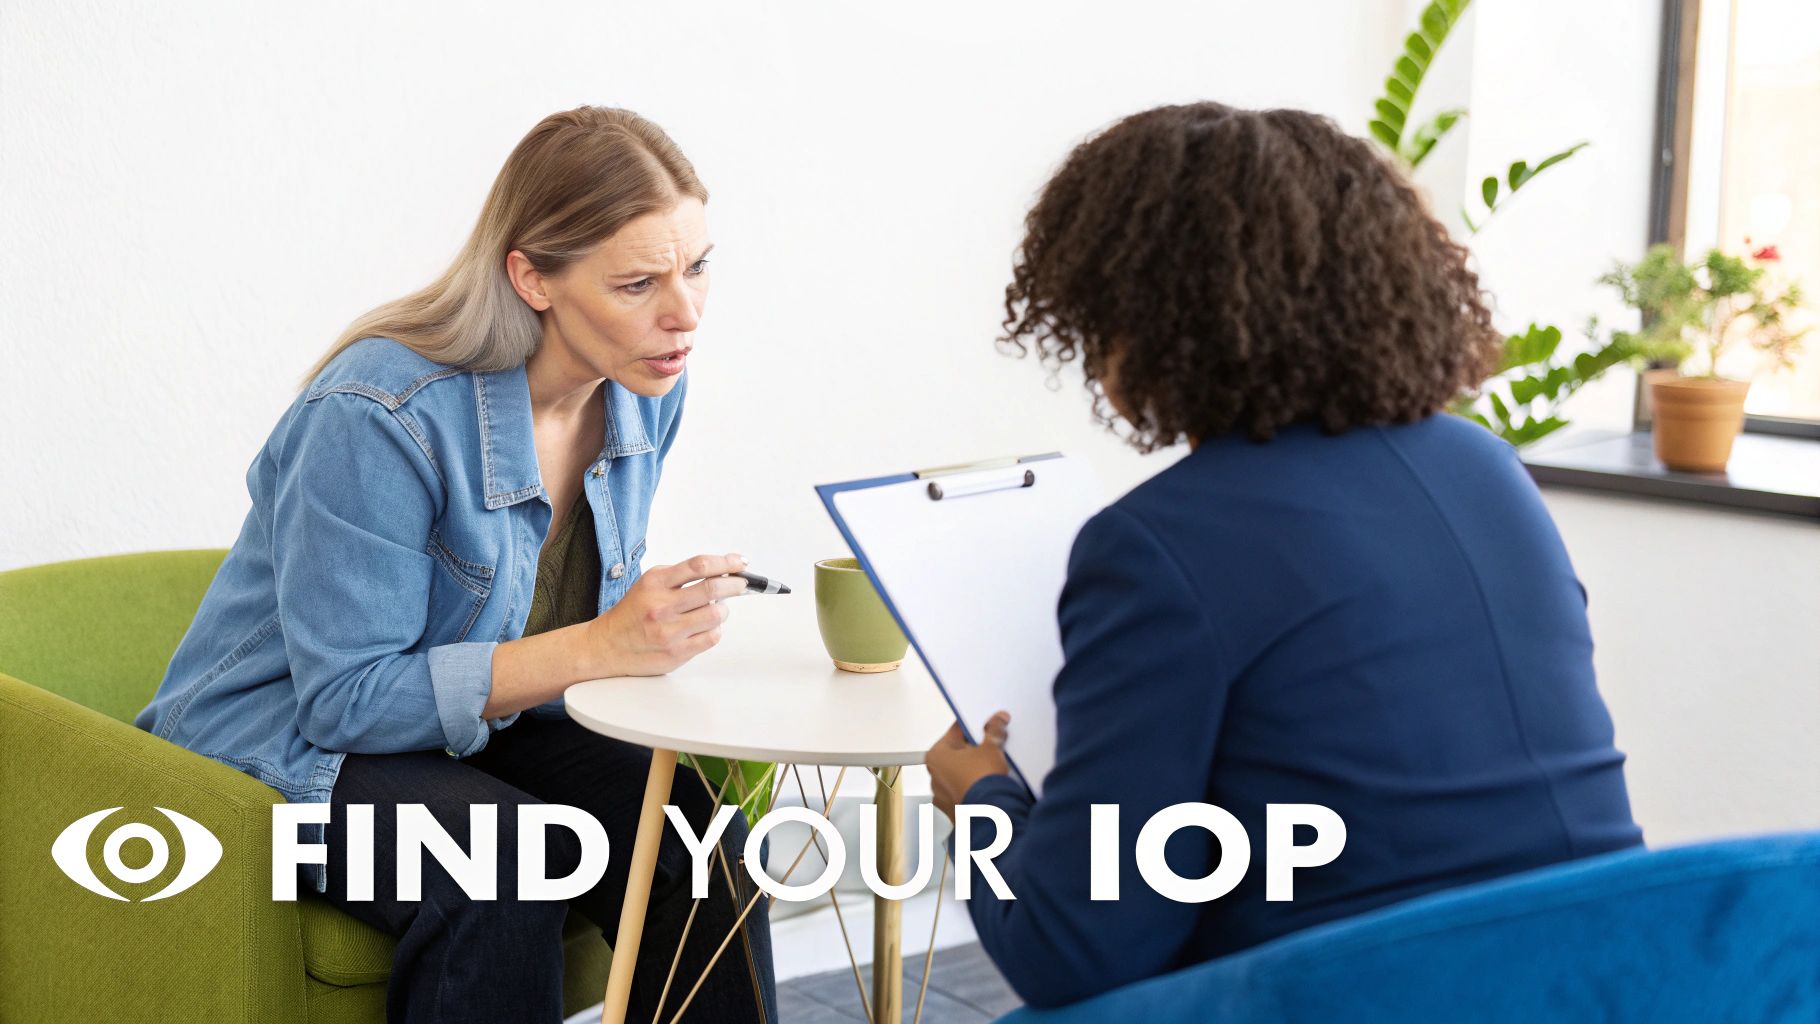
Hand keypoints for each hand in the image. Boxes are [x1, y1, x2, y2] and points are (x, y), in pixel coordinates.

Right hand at [586, 553, 747, 675]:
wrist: (607, 646)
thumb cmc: (633, 613)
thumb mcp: (649, 584)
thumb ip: (681, 576)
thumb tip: (722, 570)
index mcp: (655, 582)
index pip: (699, 566)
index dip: (726, 562)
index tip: (740, 562)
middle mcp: (661, 605)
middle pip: (712, 589)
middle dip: (735, 584)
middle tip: (741, 584)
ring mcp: (669, 631)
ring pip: (716, 614)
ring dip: (723, 609)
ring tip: (716, 608)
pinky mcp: (676, 652)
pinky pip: (712, 637)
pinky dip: (715, 629)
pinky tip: (706, 626)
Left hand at [925, 711, 1011, 819]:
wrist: (990, 814)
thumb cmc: (981, 781)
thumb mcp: (991, 748)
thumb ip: (993, 730)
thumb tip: (996, 721)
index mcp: (935, 756)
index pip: (954, 732)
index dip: (973, 727)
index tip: (985, 725)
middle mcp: (934, 777)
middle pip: (957, 754)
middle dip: (974, 750)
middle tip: (991, 747)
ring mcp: (943, 796)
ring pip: (959, 775)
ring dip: (974, 770)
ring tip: (992, 767)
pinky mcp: (954, 811)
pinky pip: (964, 793)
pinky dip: (974, 788)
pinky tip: (988, 785)